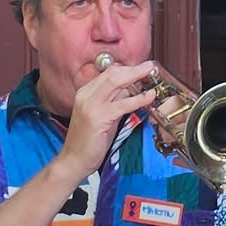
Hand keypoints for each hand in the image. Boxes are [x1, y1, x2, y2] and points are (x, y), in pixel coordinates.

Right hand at [58, 59, 157, 179]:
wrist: (73, 160)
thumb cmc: (88, 142)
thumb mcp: (101, 116)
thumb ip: (113, 102)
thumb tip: (129, 91)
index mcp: (85, 93)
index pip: (107, 73)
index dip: (126, 69)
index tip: (140, 68)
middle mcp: (85, 95)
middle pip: (112, 73)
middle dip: (133, 68)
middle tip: (149, 65)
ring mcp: (90, 105)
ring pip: (116, 82)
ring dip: (136, 75)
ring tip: (151, 73)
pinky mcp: (98, 118)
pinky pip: (122, 104)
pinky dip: (138, 98)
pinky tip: (148, 96)